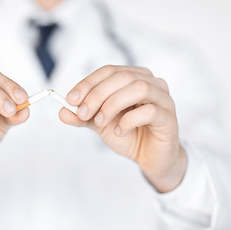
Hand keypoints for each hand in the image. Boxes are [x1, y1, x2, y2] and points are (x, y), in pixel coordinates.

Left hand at [60, 65, 186, 192]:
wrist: (149, 157)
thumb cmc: (128, 134)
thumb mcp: (99, 124)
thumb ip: (82, 117)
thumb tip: (62, 111)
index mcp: (133, 78)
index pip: (108, 71)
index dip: (88, 83)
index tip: (70, 99)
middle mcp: (150, 82)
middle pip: (122, 77)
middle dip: (97, 94)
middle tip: (83, 113)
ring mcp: (163, 98)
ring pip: (138, 88)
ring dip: (113, 105)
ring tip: (100, 122)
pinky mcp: (169, 117)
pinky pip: (150, 111)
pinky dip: (129, 120)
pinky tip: (120, 132)